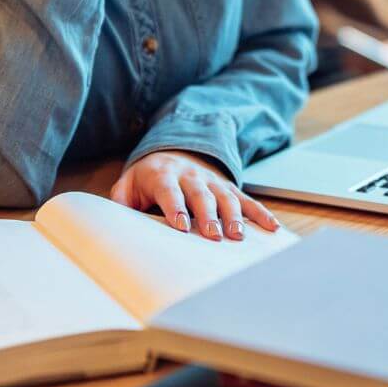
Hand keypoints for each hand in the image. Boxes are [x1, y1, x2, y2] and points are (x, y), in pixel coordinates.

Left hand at [110, 150, 280, 241]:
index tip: (181, 225)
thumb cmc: (149, 178)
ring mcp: (212, 181)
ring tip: (238, 235)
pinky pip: (246, 199)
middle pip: (201, 195)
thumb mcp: (129, 183)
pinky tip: (271, 227)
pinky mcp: (228, 187)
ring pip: (225, 197)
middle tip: (214, 235)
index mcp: (163, 175)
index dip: (175, 207)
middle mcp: (191, 176)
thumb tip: (116, 217)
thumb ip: (122, 199)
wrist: (174, 151)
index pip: (170, 191)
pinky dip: (259, 212)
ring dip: (234, 216)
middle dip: (209, 214)